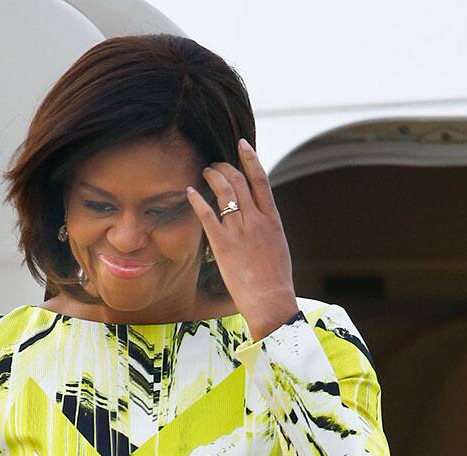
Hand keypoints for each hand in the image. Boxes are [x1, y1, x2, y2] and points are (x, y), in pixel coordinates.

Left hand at [187, 138, 298, 340]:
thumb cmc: (274, 279)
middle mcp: (256, 220)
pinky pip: (208, 214)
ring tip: (205, 172)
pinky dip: (198, 199)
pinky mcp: (223, 244)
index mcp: (272, 219)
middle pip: (239, 181)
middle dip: (225, 167)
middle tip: (215, 164)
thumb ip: (265, 229)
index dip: (250, 159)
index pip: (261, 180)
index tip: (242, 145)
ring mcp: (240, 230)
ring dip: (212, 177)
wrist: (270, 299)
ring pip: (224, 192)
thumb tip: (257, 220)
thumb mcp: (276, 247)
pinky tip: (190, 191)